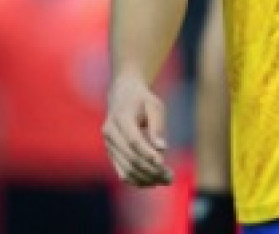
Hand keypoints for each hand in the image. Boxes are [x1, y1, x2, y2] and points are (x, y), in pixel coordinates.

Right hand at [101, 70, 173, 186]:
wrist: (122, 96)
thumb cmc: (143, 100)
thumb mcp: (155, 106)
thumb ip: (158, 126)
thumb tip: (162, 149)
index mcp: (121, 117)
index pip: (133, 141)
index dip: (147, 154)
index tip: (163, 164)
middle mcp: (110, 132)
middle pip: (130, 158)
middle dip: (151, 170)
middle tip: (170, 177)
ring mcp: (108, 145)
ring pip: (125, 169)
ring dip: (146, 179)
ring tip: (166, 180)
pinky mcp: (111, 153)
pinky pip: (122, 171)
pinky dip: (137, 180)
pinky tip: (153, 182)